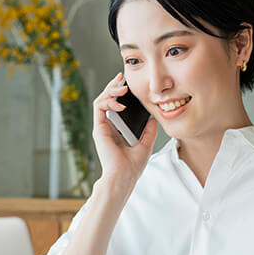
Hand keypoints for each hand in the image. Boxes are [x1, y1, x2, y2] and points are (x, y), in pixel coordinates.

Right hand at [91, 73, 157, 191]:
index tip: (128, 84)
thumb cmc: (132, 166)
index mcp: (116, 130)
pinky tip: (119, 102)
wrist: (124, 177)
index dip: (119, 93)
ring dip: (110, 90)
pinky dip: (108, 101)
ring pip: (101, 100)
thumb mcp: (146, 145)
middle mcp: (107, 127)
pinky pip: (99, 107)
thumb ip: (149, 131)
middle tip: (121, 77)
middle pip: (106, 100)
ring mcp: (102, 127)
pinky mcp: (99, 129)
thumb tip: (154, 118)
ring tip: (122, 87)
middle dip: (113, 86)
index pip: (115, 106)